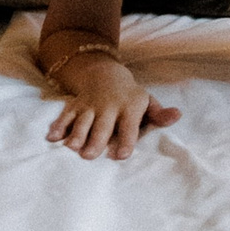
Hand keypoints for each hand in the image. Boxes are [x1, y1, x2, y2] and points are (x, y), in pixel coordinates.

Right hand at [46, 58, 181, 162]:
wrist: (106, 74)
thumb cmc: (131, 97)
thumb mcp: (147, 102)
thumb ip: (160, 114)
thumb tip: (177, 115)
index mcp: (129, 107)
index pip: (129, 126)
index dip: (126, 139)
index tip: (122, 155)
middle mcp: (109, 107)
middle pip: (102, 126)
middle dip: (96, 140)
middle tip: (89, 156)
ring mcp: (90, 106)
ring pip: (82, 121)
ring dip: (76, 134)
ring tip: (72, 148)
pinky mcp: (75, 106)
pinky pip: (65, 115)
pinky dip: (58, 126)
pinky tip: (52, 138)